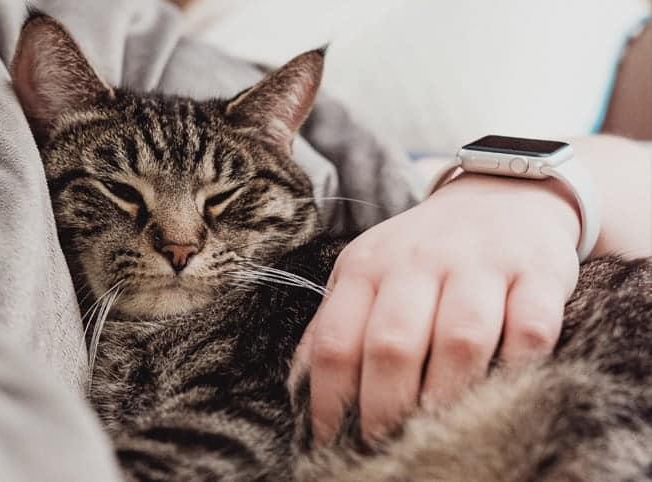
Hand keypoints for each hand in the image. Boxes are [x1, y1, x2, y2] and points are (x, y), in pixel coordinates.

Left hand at [289, 173, 580, 443]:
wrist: (501, 194)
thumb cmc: (424, 250)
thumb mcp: (368, 271)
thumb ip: (336, 321)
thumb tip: (302, 387)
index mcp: (367, 266)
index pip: (337, 341)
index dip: (330, 401)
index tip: (332, 441)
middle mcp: (419, 260)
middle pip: (393, 344)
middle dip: (385, 409)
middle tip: (385, 447)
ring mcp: (480, 263)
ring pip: (460, 339)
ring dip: (448, 397)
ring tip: (440, 434)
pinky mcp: (536, 272)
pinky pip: (529, 329)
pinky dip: (517, 368)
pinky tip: (504, 392)